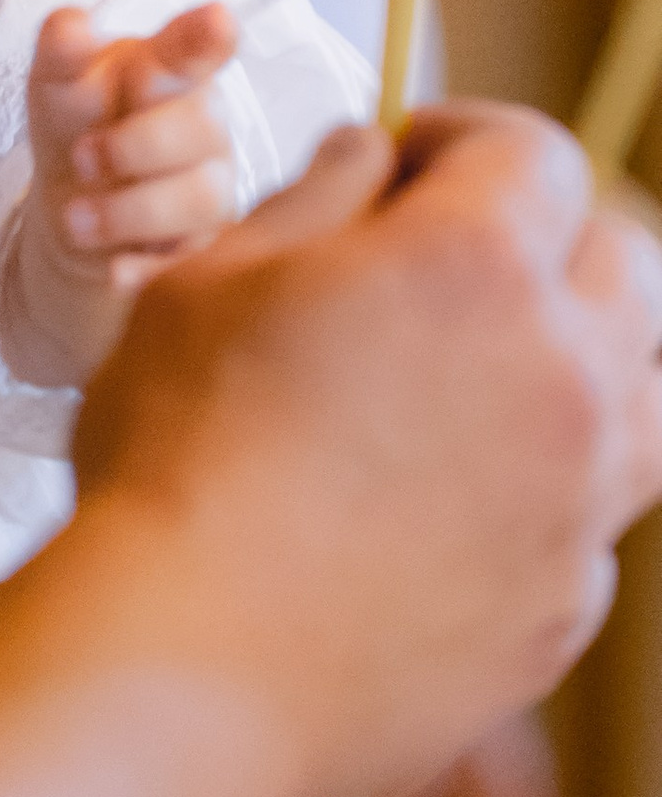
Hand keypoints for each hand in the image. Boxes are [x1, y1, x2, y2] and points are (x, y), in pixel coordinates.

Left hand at [6, 3, 239, 385]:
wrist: (73, 205)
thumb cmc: (75, 125)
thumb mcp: (55, 87)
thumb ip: (62, 54)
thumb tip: (70, 22)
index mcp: (171, 69)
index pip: (195, 47)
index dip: (207, 37)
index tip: (218, 19)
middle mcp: (204, 122)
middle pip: (200, 125)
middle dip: (136, 144)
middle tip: (81, 157)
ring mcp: (213, 182)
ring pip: (201, 196)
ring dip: (132, 210)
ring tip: (76, 219)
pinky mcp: (207, 241)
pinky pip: (196, 258)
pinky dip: (151, 265)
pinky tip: (116, 269)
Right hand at [75, 102, 661, 796]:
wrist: (187, 658)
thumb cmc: (181, 449)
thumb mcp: (214, 273)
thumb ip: (318, 197)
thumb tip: (371, 164)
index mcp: (476, 266)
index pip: (534, 153)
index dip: (466, 137)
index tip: (409, 161)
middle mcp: (563, 376)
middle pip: (622, 264)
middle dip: (545, 240)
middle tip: (448, 262)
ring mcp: (580, 504)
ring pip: (643, 397)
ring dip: (578, 363)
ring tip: (473, 381)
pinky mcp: (565, 610)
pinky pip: (589, 518)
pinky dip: (540, 488)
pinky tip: (438, 503)